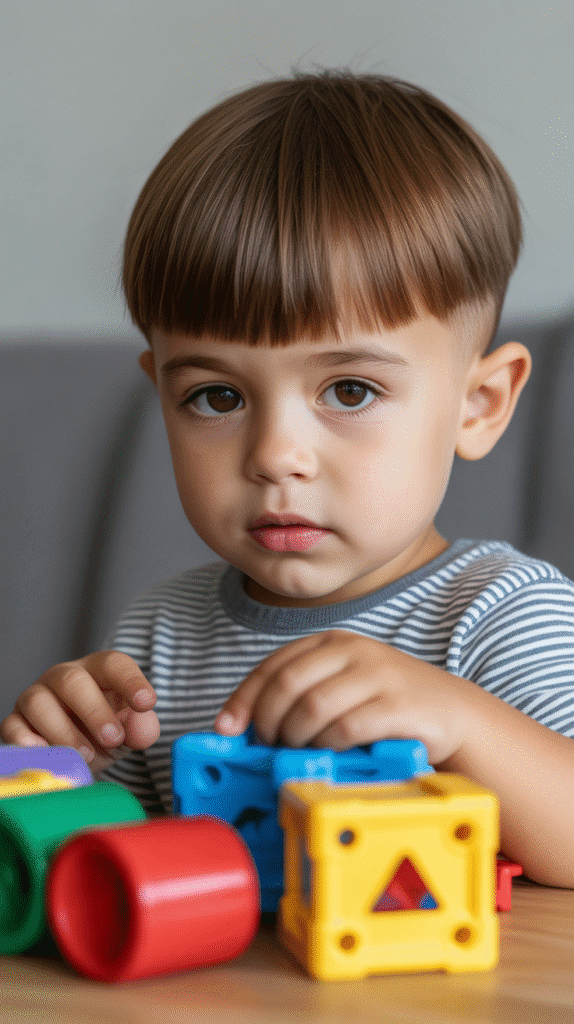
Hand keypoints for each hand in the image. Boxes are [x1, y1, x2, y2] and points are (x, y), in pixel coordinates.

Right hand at [0, 651, 159, 772]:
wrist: (79, 756)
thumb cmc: (106, 732)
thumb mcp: (130, 731)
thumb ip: (141, 727)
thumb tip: (142, 727)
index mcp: (97, 671)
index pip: (113, 664)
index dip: (130, 681)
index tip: (146, 703)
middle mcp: (63, 678)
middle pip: (73, 682)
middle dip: (95, 712)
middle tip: (113, 739)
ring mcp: (36, 697)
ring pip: (39, 703)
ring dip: (63, 732)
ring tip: (87, 756)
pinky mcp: (15, 722)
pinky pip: (12, 726)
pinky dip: (27, 742)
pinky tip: (48, 755)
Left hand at [214, 629, 472, 763]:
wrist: (452, 713)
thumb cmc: (386, 705)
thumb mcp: (342, 687)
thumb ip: (301, 696)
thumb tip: (243, 726)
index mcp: (332, 643)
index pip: (273, 665)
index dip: (244, 698)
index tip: (226, 728)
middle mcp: (352, 650)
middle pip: (287, 684)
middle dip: (268, 721)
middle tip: (268, 748)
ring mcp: (377, 674)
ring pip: (313, 706)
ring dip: (297, 738)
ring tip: (300, 754)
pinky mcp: (398, 704)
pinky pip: (346, 728)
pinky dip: (328, 747)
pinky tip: (330, 756)